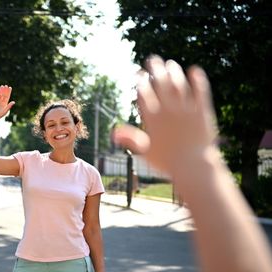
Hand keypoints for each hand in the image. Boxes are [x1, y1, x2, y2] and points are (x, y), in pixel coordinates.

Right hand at [0, 85, 14, 120]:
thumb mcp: (5, 111)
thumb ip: (9, 106)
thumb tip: (14, 102)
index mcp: (5, 104)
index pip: (7, 96)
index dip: (9, 92)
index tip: (10, 87)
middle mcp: (1, 102)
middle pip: (3, 95)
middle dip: (5, 90)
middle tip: (6, 85)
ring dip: (1, 90)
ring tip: (2, 86)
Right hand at [113, 56, 217, 174]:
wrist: (194, 167)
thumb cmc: (167, 162)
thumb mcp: (145, 151)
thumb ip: (130, 138)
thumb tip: (114, 132)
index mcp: (152, 119)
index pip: (144, 93)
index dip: (140, 81)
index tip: (139, 75)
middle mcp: (168, 110)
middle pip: (160, 83)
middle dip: (155, 69)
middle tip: (153, 60)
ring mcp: (186, 109)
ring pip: (178, 84)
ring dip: (173, 71)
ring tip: (170, 64)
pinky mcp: (202, 111)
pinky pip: (200, 90)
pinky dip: (197, 79)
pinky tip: (194, 70)